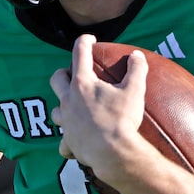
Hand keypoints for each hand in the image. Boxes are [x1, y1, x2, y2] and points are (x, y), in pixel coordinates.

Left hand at [49, 34, 149, 184]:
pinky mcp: (69, 141)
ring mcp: (67, 121)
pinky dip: (68, 141)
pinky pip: (63, 143)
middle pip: (57, 79)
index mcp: (83, 83)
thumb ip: (136, 70)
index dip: (85, 42)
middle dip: (64, 73)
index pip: (80, 53)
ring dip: (63, 106)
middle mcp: (69, 100)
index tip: (90, 40)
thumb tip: (137, 55)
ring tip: (74, 107)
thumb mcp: (135, 91)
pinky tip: (75, 142)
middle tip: (74, 74)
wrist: (113, 153)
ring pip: (56, 110)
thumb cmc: (122, 120)